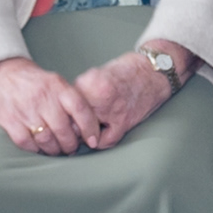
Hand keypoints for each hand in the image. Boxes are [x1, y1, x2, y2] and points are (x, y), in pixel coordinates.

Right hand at [0, 54, 96, 157]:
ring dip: (54, 150)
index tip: (93, 140)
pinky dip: (35, 149)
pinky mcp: (9, 120)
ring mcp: (25, 109)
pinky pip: (26, 143)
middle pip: (64, 129)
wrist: (0, 74)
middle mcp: (42, 98)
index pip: (80, 109)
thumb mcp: (56, 82)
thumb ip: (70, 101)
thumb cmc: (34, 82)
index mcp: (57, 86)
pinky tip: (39, 148)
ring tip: (57, 150)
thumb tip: (87, 126)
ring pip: (46, 139)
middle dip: (70, 144)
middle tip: (71, 148)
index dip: (90, 128)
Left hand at [67, 44, 186, 147]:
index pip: (65, 103)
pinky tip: (98, 135)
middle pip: (72, 118)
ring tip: (82, 131)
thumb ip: (80, 90)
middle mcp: (101, 97)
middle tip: (68, 125)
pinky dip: (99, 141)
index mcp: (91, 82)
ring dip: (82, 133)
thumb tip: (64, 108)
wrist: (153, 72)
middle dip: (69, 123)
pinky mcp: (124, 123)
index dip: (61, 110)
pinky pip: (104, 141)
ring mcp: (113, 112)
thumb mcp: (96, 73)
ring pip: (85, 132)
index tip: (59, 115)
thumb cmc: (125, 71)